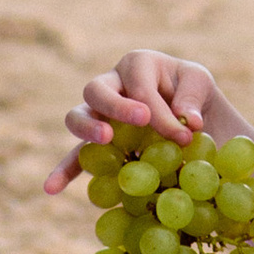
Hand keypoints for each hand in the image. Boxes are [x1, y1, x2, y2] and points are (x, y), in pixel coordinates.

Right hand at [45, 50, 223, 194]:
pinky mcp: (97, 143)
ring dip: (87, 128)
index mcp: (137, 65)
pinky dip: (63, 171)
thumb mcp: (201, 85)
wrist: (194, 116)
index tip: (184, 137)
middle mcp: (111, 85)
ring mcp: (99, 114)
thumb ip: (194, 96)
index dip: (161, 113)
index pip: (141, 89)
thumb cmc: (194, 96)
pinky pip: (75, 155)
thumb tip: (188, 120)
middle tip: (140, 121)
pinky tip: (51, 189)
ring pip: (77, 115)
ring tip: (105, 140)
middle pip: (97, 89)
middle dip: (116, 107)